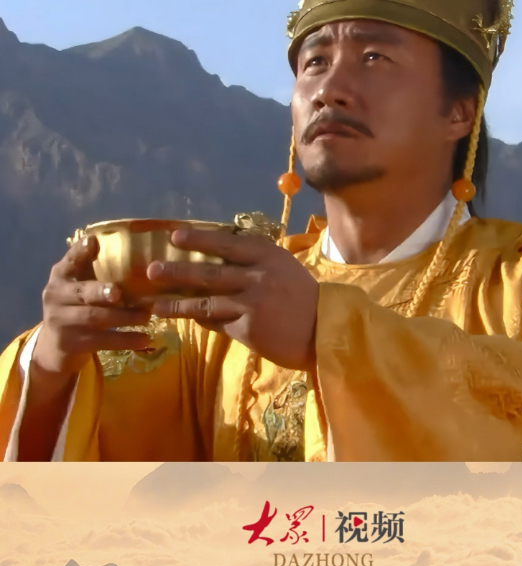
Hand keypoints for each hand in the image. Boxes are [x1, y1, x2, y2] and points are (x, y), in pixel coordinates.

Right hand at [36, 236, 152, 378]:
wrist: (54, 344)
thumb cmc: (76, 304)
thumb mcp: (80, 283)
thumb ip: (96, 267)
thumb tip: (135, 248)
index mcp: (61, 276)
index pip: (69, 261)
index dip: (79, 252)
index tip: (92, 242)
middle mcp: (57, 296)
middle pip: (82, 292)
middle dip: (101, 291)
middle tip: (120, 292)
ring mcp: (62, 322)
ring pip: (94, 318)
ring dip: (123, 317)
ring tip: (146, 316)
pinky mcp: (72, 343)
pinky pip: (102, 341)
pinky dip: (125, 340)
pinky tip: (145, 339)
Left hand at [147, 227, 318, 370]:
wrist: (325, 330)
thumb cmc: (302, 298)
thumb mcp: (282, 269)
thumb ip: (254, 263)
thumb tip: (217, 259)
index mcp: (267, 255)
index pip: (227, 243)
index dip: (200, 239)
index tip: (175, 235)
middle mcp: (258, 275)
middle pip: (209, 271)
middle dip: (177, 270)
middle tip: (152, 269)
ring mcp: (253, 302)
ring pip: (206, 301)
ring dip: (177, 303)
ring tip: (154, 304)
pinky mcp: (249, 327)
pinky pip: (218, 323)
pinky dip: (201, 321)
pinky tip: (185, 320)